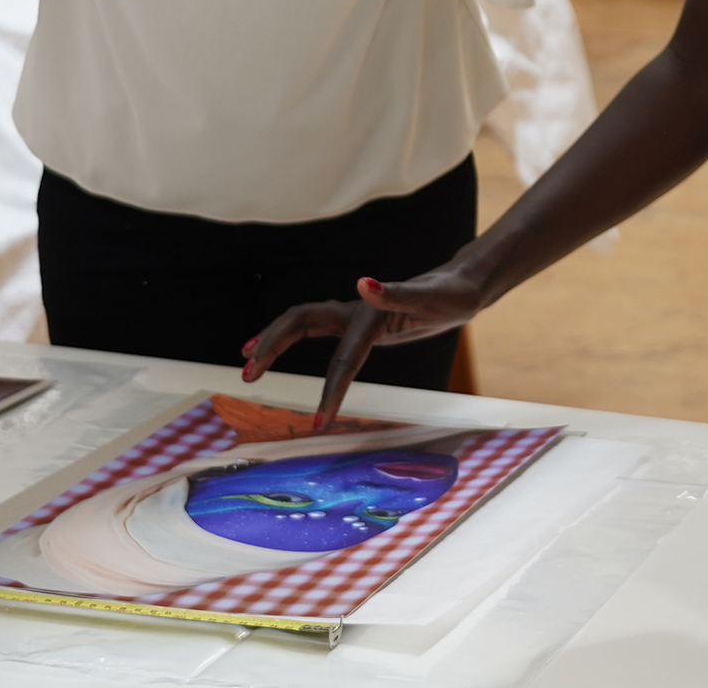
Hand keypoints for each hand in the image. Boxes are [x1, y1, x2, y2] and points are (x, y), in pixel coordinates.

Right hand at [241, 267, 486, 426]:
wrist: (461, 286)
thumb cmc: (450, 295)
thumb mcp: (432, 298)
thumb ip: (399, 294)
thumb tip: (363, 282)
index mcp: (369, 315)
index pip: (342, 358)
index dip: (330, 391)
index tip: (319, 425)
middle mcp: (355, 312)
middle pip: (299, 322)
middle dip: (271, 347)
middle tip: (246, 377)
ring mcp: (354, 316)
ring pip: (300, 322)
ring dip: (271, 339)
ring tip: (247, 362)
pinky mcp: (357, 323)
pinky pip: (313, 329)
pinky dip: (288, 338)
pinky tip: (273, 349)